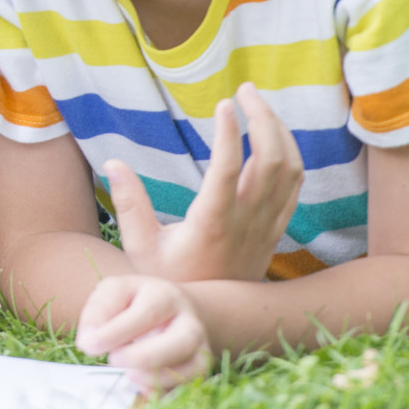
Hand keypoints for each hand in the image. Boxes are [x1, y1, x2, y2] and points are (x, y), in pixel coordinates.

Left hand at [75, 274, 211, 394]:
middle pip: (181, 342)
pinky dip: (164, 393)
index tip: (89, 346)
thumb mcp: (114, 293)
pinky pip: (187, 389)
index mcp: (165, 296)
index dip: (117, 332)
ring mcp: (200, 349)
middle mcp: (190, 322)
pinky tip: (142, 388)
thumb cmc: (135, 302)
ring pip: (192, 368)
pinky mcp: (199, 372)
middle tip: (113, 360)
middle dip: (144, 356)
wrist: (174, 310)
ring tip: (129, 375)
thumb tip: (87, 342)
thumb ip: (99, 312)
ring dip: (156, 377)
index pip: (146, 313)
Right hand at [107, 82, 301, 284]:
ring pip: (290, 169)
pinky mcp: (275, 230)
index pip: (229, 168)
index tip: (223, 102)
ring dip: (279, 131)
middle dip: (263, 118)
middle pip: (271, 160)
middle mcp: (246, 223)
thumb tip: (112, 161)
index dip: (230, 131)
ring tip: (259, 105)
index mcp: (212, 223)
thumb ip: (128, 203)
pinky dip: (290, 154)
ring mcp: (266, 226)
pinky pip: (295, 185)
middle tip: (245, 90)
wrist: (209, 318)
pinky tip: (274, 137)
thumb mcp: (139, 247)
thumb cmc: (169, 281)